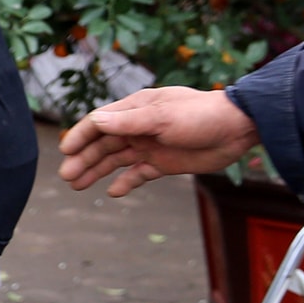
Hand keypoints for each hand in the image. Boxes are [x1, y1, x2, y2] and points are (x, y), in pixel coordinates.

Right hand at [57, 86, 259, 197]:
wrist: (238, 128)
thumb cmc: (200, 115)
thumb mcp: (161, 116)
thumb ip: (128, 122)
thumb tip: (95, 122)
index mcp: (134, 110)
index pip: (99, 123)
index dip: (80, 136)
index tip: (66, 152)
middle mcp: (138, 128)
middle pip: (103, 144)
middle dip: (83, 159)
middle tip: (67, 176)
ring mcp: (150, 146)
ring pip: (116, 160)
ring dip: (97, 171)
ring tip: (78, 185)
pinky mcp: (165, 163)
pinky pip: (139, 174)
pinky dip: (126, 182)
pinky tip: (112, 192)